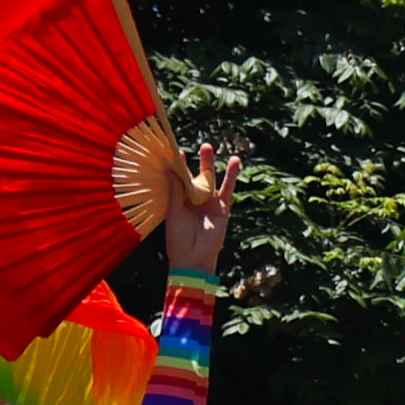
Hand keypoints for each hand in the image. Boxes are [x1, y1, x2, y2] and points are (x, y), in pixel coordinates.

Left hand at [161, 133, 238, 278]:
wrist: (193, 259)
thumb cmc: (178, 240)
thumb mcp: (173, 213)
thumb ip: (175, 191)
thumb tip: (170, 170)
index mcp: (179, 201)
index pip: (179, 179)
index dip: (177, 166)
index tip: (175, 151)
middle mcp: (194, 200)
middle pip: (195, 175)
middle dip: (194, 161)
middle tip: (192, 144)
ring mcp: (208, 203)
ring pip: (210, 179)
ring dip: (210, 163)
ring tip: (208, 146)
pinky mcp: (222, 209)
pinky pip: (227, 190)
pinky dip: (231, 176)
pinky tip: (234, 162)